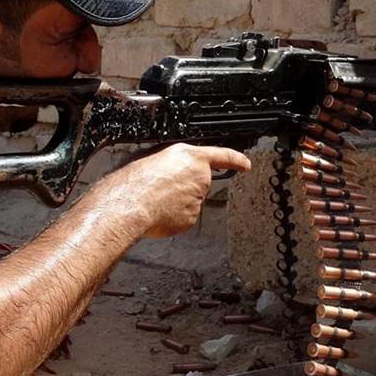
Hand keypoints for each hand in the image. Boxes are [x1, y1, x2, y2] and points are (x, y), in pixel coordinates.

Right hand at [109, 143, 251, 237]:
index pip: (222, 156)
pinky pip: (183, 216)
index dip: (236, 160)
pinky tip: (158, 212)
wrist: (130, 204)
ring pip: (190, 201)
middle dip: (183, 186)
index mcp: (190, 157)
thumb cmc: (135, 180)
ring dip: (175, 201)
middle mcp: (199, 177)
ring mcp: (197, 199)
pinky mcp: (191, 219)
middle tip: (160, 187)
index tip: (245, 164)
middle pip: (198, 182)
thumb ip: (171, 162)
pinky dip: (172, 216)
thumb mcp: (152, 156)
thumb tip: (169, 170)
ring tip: (154, 199)